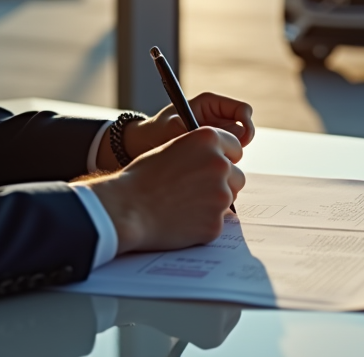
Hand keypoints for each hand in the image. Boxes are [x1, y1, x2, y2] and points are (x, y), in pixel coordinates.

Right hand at [76, 127, 244, 252]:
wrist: (126, 209)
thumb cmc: (142, 178)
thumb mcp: (172, 149)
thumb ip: (199, 152)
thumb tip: (219, 159)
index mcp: (208, 139)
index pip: (235, 147)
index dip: (224, 157)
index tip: (215, 166)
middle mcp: (220, 163)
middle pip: (237, 175)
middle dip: (223, 183)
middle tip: (198, 191)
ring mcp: (220, 194)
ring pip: (229, 198)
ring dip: (214, 203)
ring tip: (184, 205)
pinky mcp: (216, 222)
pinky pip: (217, 222)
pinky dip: (203, 224)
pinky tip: (181, 221)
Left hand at [123, 92, 254, 160]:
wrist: (141, 147)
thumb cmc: (155, 131)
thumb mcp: (172, 128)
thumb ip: (199, 132)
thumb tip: (228, 139)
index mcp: (211, 104)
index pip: (243, 111)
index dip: (247, 124)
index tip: (242, 140)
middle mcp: (218, 120)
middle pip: (245, 133)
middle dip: (235, 146)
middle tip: (219, 157)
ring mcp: (217, 138)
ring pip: (237, 150)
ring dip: (225, 159)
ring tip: (202, 164)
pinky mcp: (213, 154)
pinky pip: (227, 162)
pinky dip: (220, 168)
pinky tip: (203, 172)